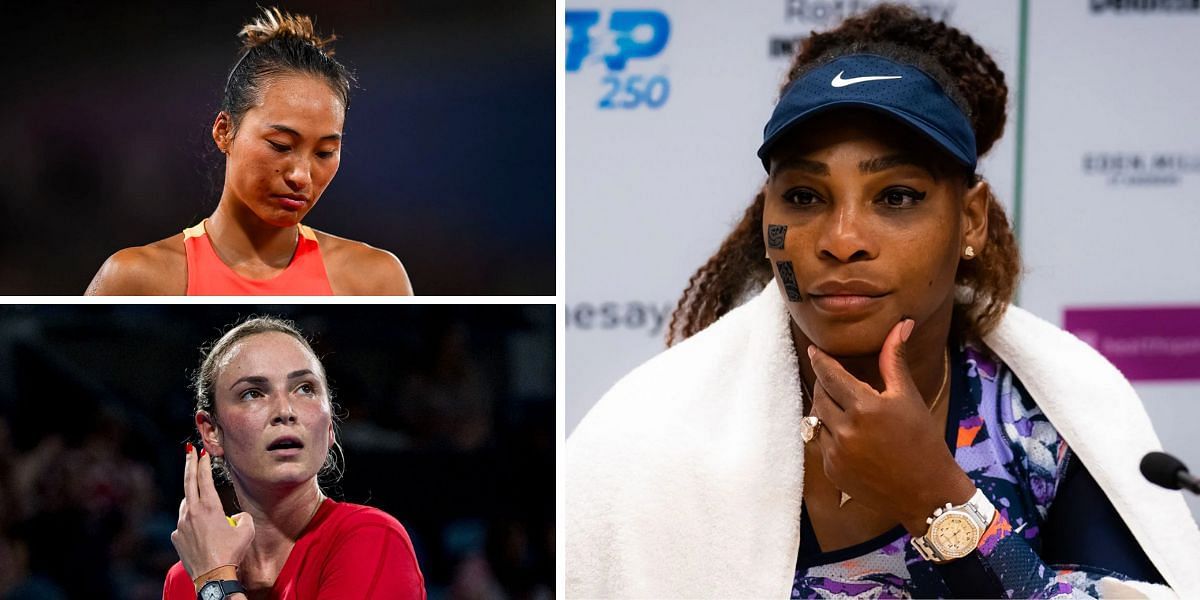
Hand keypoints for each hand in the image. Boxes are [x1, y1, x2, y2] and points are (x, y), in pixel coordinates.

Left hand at [170, 443, 254, 578]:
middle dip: (190, 465)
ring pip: (186, 504)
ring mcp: (181, 525)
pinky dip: (190, 521)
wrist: (213, 576)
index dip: (204, 463)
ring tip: (199, 495)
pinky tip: (199, 528)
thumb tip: (234, 517)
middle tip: (190, 452)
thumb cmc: (232, 552)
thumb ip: (241, 517)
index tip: (202, 452)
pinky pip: (183, 523)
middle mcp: (192, 512)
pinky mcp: (176, 537)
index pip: (204, 478)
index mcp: (210, 507)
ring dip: (192, 496)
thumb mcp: (246, 530)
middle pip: (189, 483)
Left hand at [807, 319, 974, 532]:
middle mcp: (846, 430)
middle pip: (820, 395)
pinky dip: (830, 435)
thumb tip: (901, 324)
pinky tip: (851, 436)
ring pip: (817, 419)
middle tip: (835, 380)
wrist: (927, 493)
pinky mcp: (832, 471)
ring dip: (827, 410)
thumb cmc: (922, 440)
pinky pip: (821, 443)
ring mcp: (836, 453)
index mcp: (865, 407)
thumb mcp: (908, 397)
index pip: (830, 375)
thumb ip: (894, 360)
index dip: (820, 360)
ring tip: (845, 407)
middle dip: (825, 384)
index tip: (815, 351)